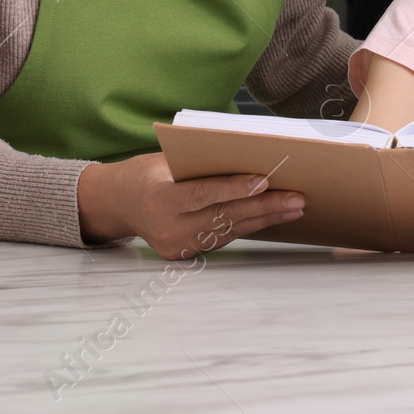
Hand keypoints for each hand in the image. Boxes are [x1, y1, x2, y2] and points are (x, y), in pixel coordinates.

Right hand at [77, 153, 304, 259]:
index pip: (203, 194)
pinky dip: (248, 226)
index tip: (265, 182)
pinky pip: (222, 238)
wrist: (118, 203)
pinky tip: (271, 217)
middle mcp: (167, 228)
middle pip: (223, 217)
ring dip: (265, 219)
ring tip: (293, 208)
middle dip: (264, 207)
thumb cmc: (147, 173)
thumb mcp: (165, 161)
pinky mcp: (184, 255)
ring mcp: (176, 246)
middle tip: (296, 199)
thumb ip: (200, 165)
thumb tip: (249, 159)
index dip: (235, 189)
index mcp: (159, 199)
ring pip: (228, 231)